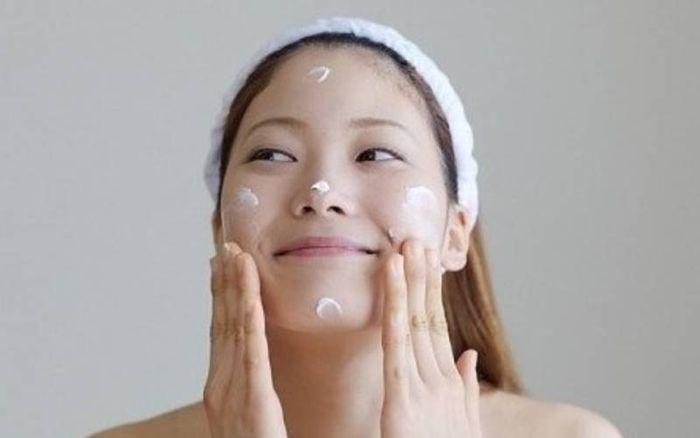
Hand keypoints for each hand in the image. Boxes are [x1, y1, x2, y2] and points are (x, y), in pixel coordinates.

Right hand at [203, 242, 287, 437]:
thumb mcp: (248, 413)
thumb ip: (249, 385)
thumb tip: (254, 358)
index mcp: (222, 386)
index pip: (222, 329)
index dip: (222, 294)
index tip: (223, 262)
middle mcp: (221, 384)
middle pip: (223, 322)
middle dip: (224, 282)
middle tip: (226, 245)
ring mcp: (233, 394)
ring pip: (234, 331)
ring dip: (234, 290)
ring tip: (235, 255)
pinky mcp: (254, 405)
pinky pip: (252, 357)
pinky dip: (249, 323)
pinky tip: (250, 297)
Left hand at [379, 238, 482, 437]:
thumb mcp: (460, 427)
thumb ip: (464, 391)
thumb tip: (467, 355)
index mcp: (448, 386)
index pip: (438, 330)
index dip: (432, 294)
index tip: (428, 263)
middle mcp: (439, 382)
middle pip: (429, 319)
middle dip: (424, 278)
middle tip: (418, 239)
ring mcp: (423, 388)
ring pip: (414, 323)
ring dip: (410, 281)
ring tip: (407, 247)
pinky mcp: (402, 399)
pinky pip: (396, 344)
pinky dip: (394, 307)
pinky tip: (392, 278)